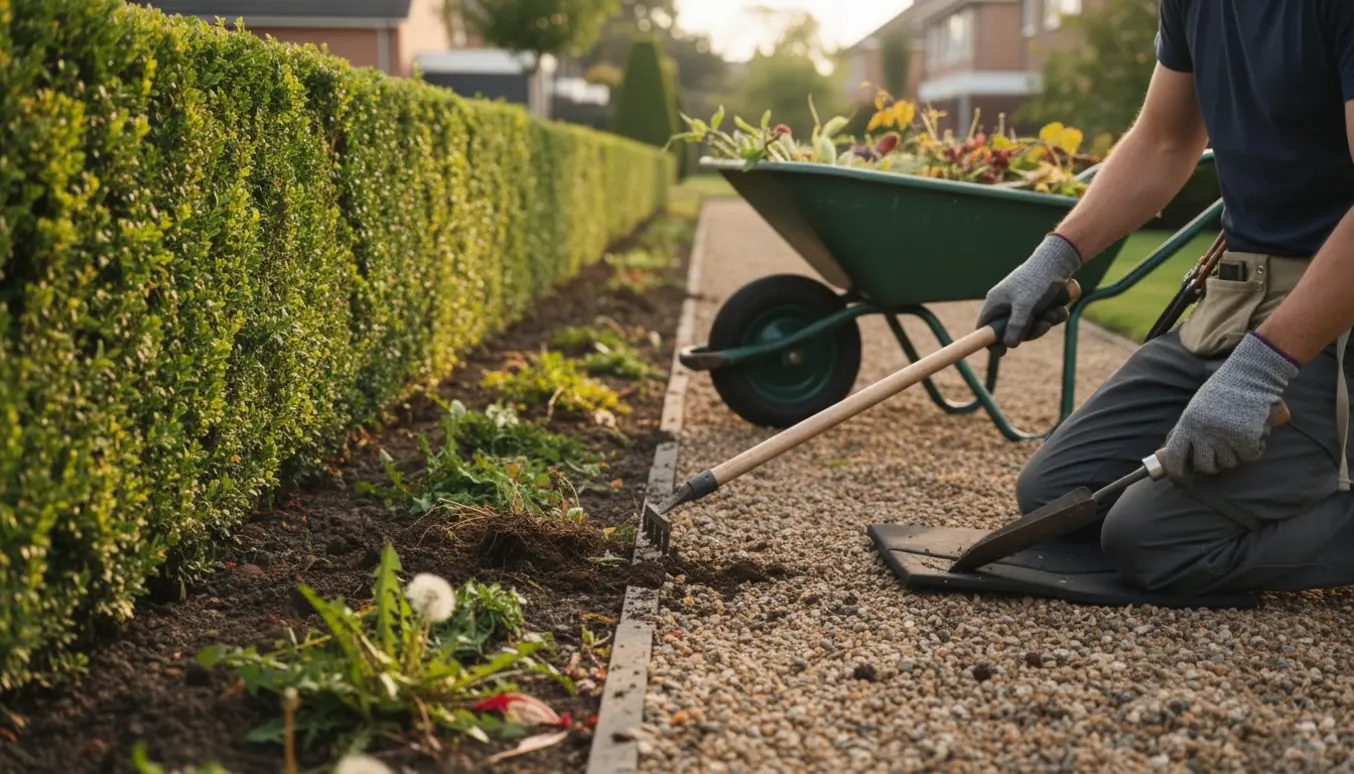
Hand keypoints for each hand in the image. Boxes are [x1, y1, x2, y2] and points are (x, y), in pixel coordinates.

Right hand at [976, 234, 1082, 354]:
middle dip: (1030, 331)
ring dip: (1044, 323)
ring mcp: (1021, 304)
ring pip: (1029, 326)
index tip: (1001, 353)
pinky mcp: (1036, 302)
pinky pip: (1041, 318)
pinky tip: (1060, 309)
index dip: (990, 341)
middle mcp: (1006, 304)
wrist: (1058, 260)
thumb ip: (1016, 326)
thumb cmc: (1037, 280)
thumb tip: (1009, 345)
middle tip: (1043, 326)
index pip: (984, 328)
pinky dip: (1052, 316)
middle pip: (1010, 331)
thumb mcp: (1026, 305)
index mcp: (996, 302)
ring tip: (1055, 312)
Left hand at [1159, 332, 1299, 484]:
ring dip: (1235, 454)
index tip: (1183, 482)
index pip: (1175, 458)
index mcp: (1187, 424)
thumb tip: (1175, 455)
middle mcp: (1204, 433)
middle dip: (1214, 464)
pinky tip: (1254, 433)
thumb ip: (1188, 430)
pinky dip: (1254, 449)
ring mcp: (1226, 437)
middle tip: (1221, 453)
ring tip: (1238, 433)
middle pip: (1205, 467)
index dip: (1177, 475)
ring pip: (1229, 463)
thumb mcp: (1196, 408)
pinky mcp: (1248, 439)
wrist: (1251, 375)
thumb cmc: (1223, 391)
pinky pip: (1250, 456)